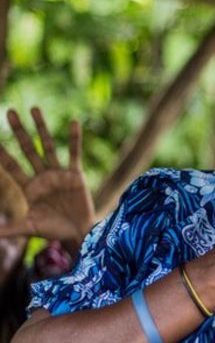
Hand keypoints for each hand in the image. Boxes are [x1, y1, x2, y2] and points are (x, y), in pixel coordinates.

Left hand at [0, 108, 94, 251]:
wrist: (79, 234)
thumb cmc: (54, 231)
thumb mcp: (28, 228)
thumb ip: (8, 230)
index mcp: (29, 188)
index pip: (12, 167)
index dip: (1, 154)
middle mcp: (42, 176)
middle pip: (28, 149)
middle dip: (18, 131)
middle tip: (9, 112)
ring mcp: (58, 173)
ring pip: (48, 146)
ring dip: (41, 128)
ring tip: (34, 109)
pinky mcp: (76, 174)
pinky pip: (74, 153)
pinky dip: (74, 138)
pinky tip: (73, 122)